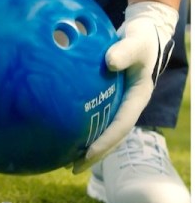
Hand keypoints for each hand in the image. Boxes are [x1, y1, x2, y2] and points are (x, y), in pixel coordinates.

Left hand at [72, 1, 176, 172]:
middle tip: (72, 167)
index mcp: (137, 98)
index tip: (87, 152)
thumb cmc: (139, 39)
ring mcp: (118, 105)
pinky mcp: (108, 100)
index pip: (121, 126)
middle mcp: (128, 106)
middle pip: (112, 137)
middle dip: (93, 154)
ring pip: (102, 131)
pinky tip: (60, 134)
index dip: (105, 141)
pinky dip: (79, 128)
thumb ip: (124, 50)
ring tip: (63, 160)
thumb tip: (109, 61)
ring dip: (85, 147)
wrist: (142, 35)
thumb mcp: (135, 42)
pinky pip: (94, 118)